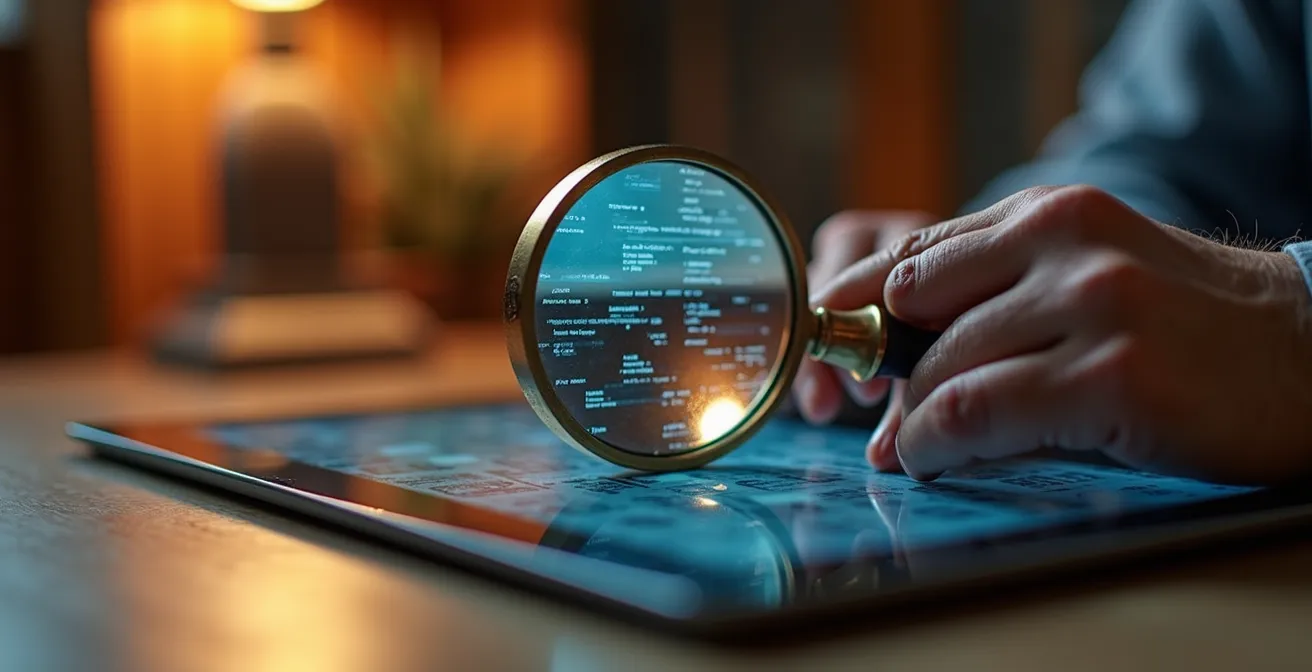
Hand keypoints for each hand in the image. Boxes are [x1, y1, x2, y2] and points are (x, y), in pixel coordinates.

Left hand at [818, 186, 1311, 483]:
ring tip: (916, 449)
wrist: (1311, 356)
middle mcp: (1064, 245)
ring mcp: (1091, 306)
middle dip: (887, 377)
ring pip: (939, 371)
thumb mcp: (1089, 275)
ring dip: (912, 423)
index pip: (914, 254)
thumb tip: (889, 364)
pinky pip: (972, 414)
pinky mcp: (1112, 376)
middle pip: (914, 314)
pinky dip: (935, 445)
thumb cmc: (1186, 325)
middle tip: (883, 420)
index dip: (859, 304)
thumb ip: (997, 296)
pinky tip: (936, 459)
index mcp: (1050, 214)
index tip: (833, 341)